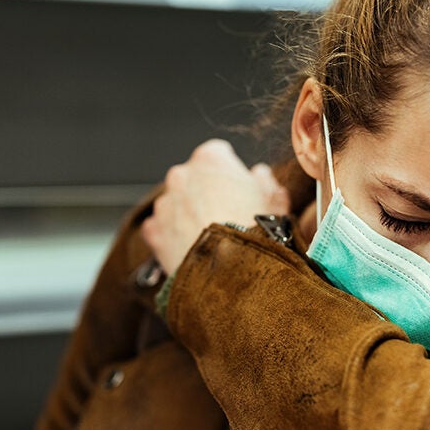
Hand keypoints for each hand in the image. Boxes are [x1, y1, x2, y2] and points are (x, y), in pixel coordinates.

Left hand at [142, 139, 288, 274]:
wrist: (232, 275)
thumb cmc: (256, 236)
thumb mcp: (276, 203)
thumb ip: (266, 181)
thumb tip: (261, 175)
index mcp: (211, 159)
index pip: (217, 154)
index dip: (229, 173)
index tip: (237, 189)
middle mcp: (182, 175)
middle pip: (193, 178)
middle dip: (205, 193)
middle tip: (225, 217)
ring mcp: (164, 203)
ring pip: (176, 204)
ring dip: (188, 215)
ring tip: (209, 238)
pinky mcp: (153, 231)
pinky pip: (160, 229)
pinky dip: (172, 237)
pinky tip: (191, 250)